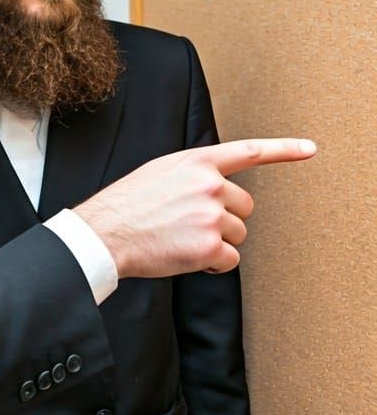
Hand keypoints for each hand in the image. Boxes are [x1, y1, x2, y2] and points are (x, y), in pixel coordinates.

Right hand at [76, 138, 315, 278]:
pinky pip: (230, 260)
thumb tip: (217, 191)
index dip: (284, 149)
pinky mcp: (210, 246)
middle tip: (191, 227)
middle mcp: (209, 184)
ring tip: (182, 240)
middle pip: (245, 207)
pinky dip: (213, 265)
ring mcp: (211, 214)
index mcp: (197, 162)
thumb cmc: (127, 206)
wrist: (105, 233)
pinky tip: (186, 257)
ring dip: (218, 243)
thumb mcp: (160, 173)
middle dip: (225, 221)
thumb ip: (194, 175)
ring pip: (238, 235)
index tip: (310, 148)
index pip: (249, 151)